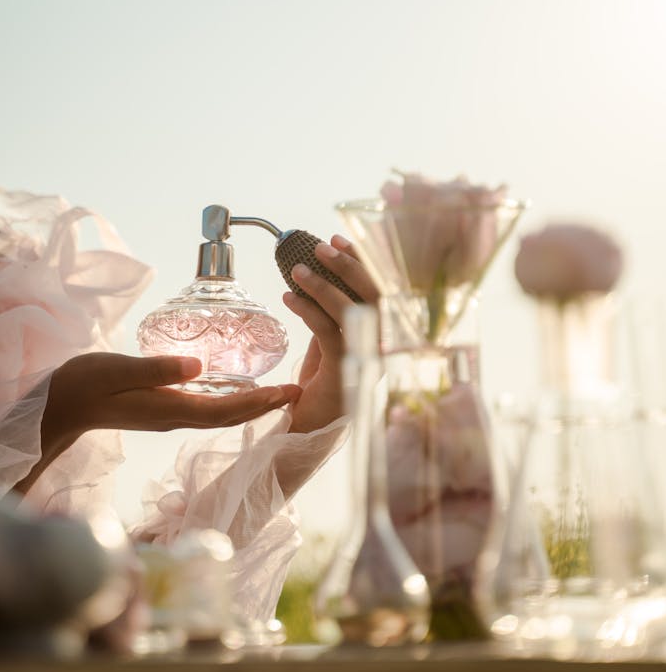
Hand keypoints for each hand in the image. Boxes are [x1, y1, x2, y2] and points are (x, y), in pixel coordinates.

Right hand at [14, 353, 300, 493]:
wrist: (61, 406)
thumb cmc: (86, 383)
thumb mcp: (119, 369)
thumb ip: (157, 369)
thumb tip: (199, 367)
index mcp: (171, 409)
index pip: (227, 410)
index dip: (261, 402)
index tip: (290, 393)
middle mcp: (177, 417)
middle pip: (231, 416)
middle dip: (266, 406)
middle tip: (298, 392)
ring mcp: (171, 415)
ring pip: (222, 415)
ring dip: (253, 405)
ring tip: (279, 393)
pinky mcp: (164, 409)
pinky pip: (209, 409)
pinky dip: (232, 402)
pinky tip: (239, 390)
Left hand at [282, 234, 378, 433]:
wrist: (309, 431)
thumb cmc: (321, 389)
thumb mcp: (331, 346)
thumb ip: (334, 318)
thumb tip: (320, 279)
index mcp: (384, 336)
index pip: (383, 289)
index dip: (364, 261)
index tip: (341, 239)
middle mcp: (383, 346)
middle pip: (377, 295)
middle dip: (348, 265)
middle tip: (321, 246)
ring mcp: (367, 359)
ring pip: (352, 311)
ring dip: (324, 285)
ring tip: (297, 270)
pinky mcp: (344, 372)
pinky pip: (327, 331)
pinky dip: (306, 309)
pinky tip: (288, 298)